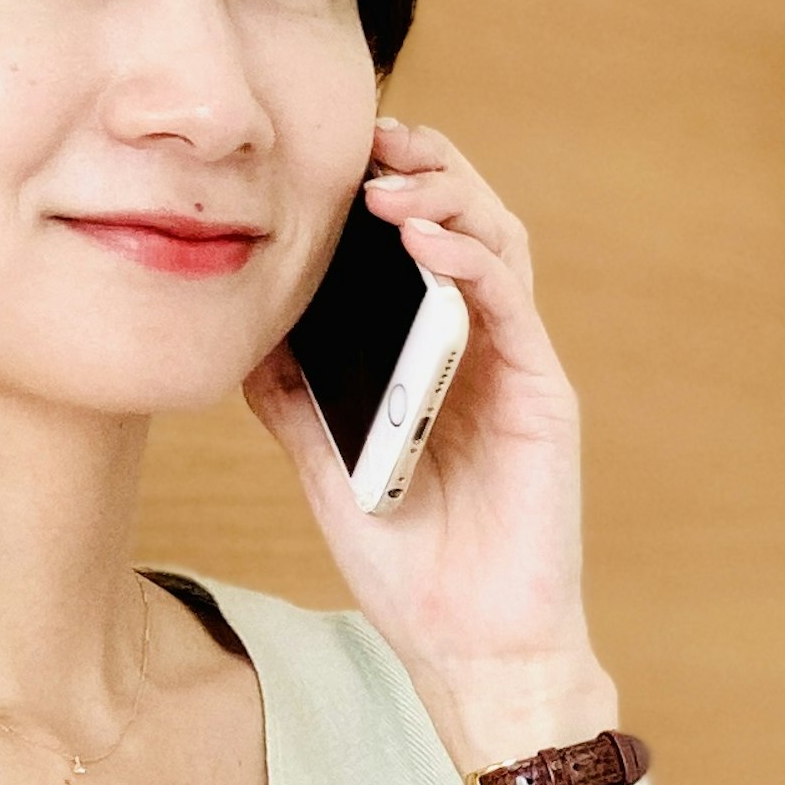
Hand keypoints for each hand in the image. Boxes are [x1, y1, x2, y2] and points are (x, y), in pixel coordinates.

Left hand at [245, 118, 617, 770]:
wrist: (469, 648)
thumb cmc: (409, 566)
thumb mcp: (324, 468)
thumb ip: (293, 399)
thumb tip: (242, 331)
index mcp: (437, 357)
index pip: (423, 243)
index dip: (390, 185)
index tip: (335, 153)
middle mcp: (484, 349)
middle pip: (470, 222)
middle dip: (425, 166)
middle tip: (372, 137)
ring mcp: (516, 368)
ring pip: (501, 244)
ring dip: (450, 197)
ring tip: (391, 180)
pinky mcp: (542, 396)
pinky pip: (513, 305)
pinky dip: (472, 261)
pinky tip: (426, 239)